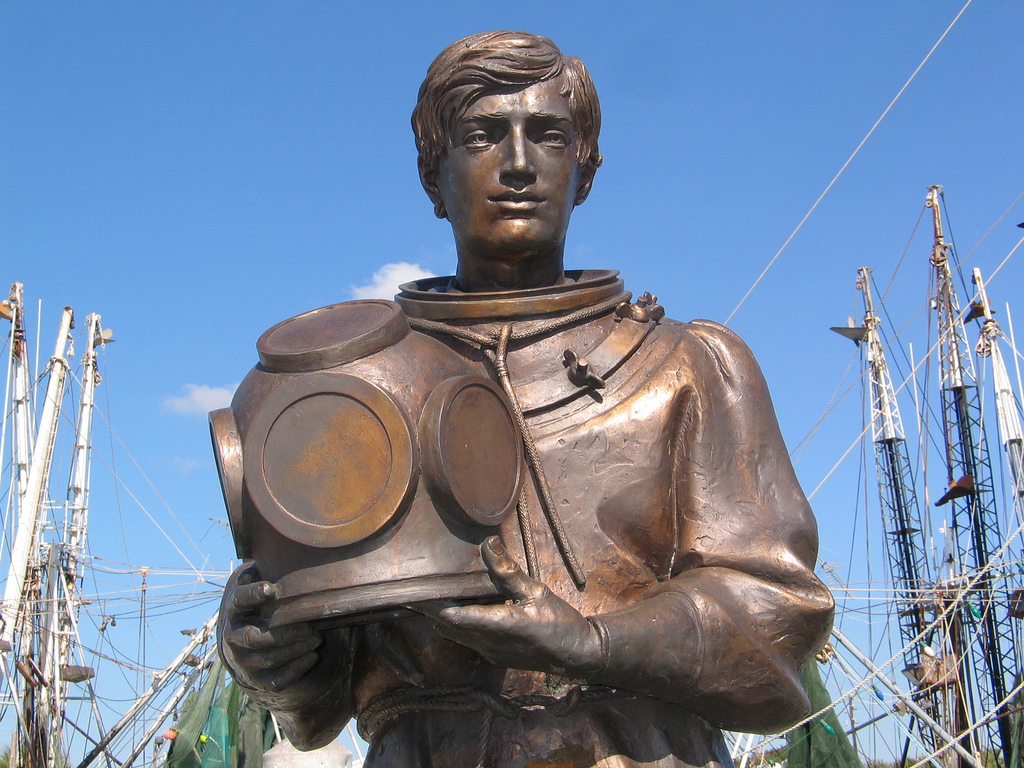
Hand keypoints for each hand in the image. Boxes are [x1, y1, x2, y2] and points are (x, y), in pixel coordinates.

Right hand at [218, 564, 321, 694]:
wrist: (243, 643)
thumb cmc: (258, 604)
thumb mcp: (256, 583)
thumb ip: (265, 567)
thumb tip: (285, 542)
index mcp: (234, 609)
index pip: (238, 601)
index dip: (252, 595)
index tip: (272, 588)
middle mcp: (233, 636)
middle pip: (255, 637)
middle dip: (284, 632)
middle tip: (309, 625)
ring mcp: (243, 661)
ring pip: (267, 659)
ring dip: (294, 650)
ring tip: (317, 638)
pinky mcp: (256, 680)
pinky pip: (276, 680)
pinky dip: (296, 669)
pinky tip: (313, 656)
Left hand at [417, 537, 603, 676]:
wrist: (577, 654)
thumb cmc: (558, 622)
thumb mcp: (535, 591)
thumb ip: (508, 570)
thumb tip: (487, 543)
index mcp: (495, 626)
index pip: (452, 617)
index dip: (430, 605)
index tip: (413, 591)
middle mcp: (487, 643)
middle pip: (447, 627)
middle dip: (429, 610)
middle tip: (412, 591)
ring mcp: (490, 652)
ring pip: (456, 635)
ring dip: (441, 618)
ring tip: (429, 598)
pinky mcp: (496, 655)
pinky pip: (468, 640)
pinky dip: (457, 625)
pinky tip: (460, 610)